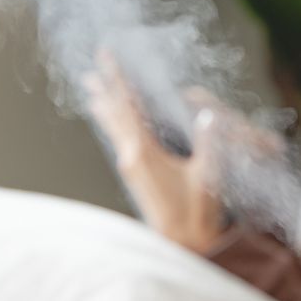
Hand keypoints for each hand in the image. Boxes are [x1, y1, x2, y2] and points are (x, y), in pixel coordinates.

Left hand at [81, 51, 226, 252]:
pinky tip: (115, 126)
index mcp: (144, 152)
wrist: (182, 243)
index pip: (128, 106)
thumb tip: (209, 115)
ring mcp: (130, 167)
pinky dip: (115, 126)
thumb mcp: (207, 175)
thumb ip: (209, 144)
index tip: (106, 57)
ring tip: (93, 95)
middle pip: (114, 116)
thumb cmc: (195, 212)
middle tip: (90, 72)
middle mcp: (131, 157)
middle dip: (104, 91)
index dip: (118, 79)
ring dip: (106, 109)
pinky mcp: (135, 176)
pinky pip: (120, 141)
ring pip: (114, 129)